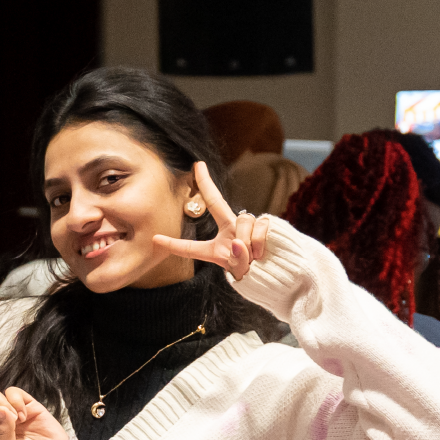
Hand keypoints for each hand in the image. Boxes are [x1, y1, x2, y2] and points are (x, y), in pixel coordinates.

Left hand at [151, 161, 271, 280]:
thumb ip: (237, 261)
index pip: (192, 247)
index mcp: (217, 247)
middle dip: (206, 183)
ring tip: (254, 258)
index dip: (173, 244)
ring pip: (240, 224)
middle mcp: (230, 231)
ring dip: (247, 244)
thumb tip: (239, 243)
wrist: (283, 273)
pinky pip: (257, 229)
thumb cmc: (258, 274)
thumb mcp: (241, 273)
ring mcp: (248, 225)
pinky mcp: (266, 223)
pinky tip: (263, 252)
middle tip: (198, 165)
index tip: (155, 239)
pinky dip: (259, 243)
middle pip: (216, 204)